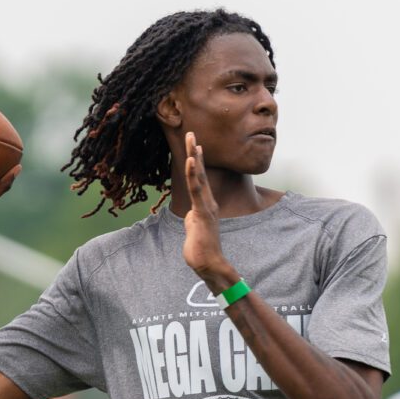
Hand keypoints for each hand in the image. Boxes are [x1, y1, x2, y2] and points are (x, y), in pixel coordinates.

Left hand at [182, 132, 234, 287]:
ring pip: (199, 177)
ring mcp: (206, 207)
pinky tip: (190, 161)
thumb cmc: (201, 251)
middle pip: (200, 173)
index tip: (194, 146)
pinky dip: (193, 175)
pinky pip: (196, 190)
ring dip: (194, 157)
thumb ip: (193, 219)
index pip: (200, 180)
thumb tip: (190, 217)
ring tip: (191, 139)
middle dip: (195, 152)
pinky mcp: (202, 213)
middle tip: (191, 133)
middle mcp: (209, 203)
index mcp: (206, 206)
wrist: (209, 265)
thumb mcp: (194, 230)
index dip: (197, 162)